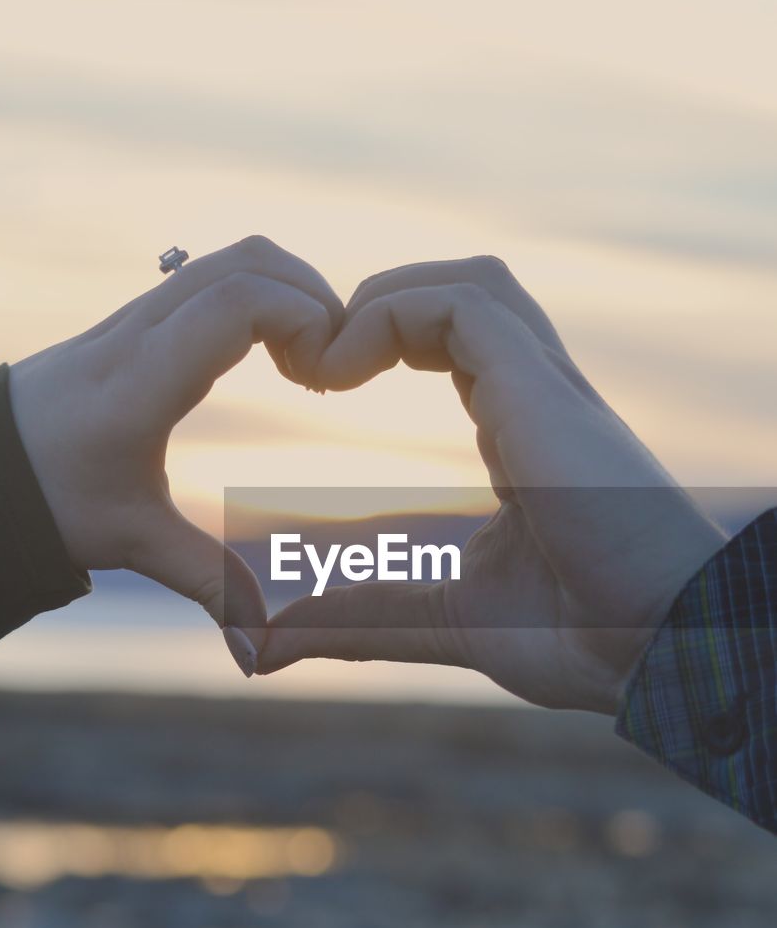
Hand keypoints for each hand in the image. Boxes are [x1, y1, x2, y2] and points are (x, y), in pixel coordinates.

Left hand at [9, 236, 342, 672]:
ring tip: (309, 359)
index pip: (237, 301)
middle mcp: (140, 332)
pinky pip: (214, 274)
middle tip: (332, 365)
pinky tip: (274, 352)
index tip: (325, 374)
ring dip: (288, 290)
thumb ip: (208, 583)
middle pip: (247, 262)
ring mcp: (136, 315)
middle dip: (312, 298)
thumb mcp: (133, 542)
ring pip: (232, 258)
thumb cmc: (51, 502)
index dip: (303, 317)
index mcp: (141, 382)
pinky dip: (261, 294)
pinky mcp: (138, 317)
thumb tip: (262, 649)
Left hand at [258, 257, 725, 712]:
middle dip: (378, 306)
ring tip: (329, 359)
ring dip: (386, 298)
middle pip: (462, 293)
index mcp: (519, 433)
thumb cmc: (579, 638)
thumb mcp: (439, 621)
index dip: (382, 341)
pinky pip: (465, 304)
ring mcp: (544, 385)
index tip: (323, 385)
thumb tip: (271, 644)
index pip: (454, 343)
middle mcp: (535, 396)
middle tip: (313, 361)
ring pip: (468, 282)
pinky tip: (344, 371)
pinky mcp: (540, 386)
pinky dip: (393, 313)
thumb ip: (359, 618)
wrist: (657, 646)